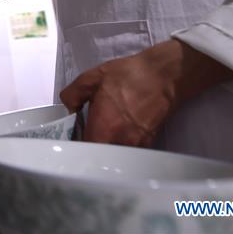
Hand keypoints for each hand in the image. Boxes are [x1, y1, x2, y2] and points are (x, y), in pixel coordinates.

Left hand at [59, 39, 232, 146]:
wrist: (164, 76)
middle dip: (90, 152)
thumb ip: (73, 94)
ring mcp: (136, 146)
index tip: (72, 141)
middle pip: (99, 158)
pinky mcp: (148, 143)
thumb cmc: (127, 75)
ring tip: (101, 137)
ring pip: (115, 158)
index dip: (76, 148)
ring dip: (106, 150)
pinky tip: (118, 135)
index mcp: (102, 127)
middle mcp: (119, 141)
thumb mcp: (92, 77)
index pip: (83, 151)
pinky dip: (122, 148)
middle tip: (85, 138)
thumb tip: (69, 109)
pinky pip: (129, 153)